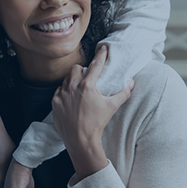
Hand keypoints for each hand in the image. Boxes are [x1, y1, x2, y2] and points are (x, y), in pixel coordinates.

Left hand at [51, 45, 132, 178]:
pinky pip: (59, 91)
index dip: (101, 55)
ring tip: (80, 88)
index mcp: (87, 86)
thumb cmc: (97, 123)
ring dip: (73, 80)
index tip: (103, 47)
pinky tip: (71, 99)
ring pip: (66, 79)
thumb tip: (132, 83)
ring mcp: (61, 94)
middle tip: (88, 76)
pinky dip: (65, 92)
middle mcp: (72, 87)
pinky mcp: (54, 102)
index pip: (95, 65)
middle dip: (82, 70)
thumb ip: (123, 93)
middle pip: (76, 68)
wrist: (81, 140)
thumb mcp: (111, 107)